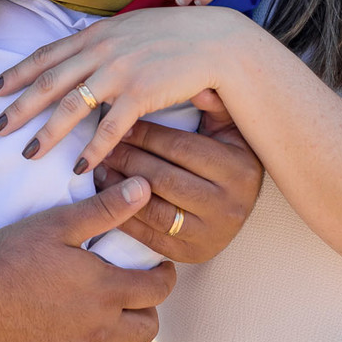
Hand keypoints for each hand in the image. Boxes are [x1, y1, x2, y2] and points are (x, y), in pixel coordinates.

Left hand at [0, 4, 254, 175]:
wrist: (215, 40)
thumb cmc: (176, 35)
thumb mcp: (131, 28)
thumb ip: (103, 41)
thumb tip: (80, 52)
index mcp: (96, 34)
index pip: (46, 55)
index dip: (17, 73)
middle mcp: (101, 49)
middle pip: (48, 82)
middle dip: (18, 107)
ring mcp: (120, 70)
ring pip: (71, 106)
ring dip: (47, 132)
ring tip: (29, 154)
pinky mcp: (141, 92)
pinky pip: (109, 127)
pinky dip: (91, 149)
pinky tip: (79, 167)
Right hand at [0, 175, 175, 341]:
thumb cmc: (11, 256)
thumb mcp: (59, 223)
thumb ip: (105, 209)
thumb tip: (144, 189)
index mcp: (106, 290)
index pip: (158, 289)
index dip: (165, 276)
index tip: (158, 268)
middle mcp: (101, 328)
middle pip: (149, 326)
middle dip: (149, 307)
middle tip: (135, 292)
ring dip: (132, 337)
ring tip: (119, 319)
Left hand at [93, 115, 262, 263]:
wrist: (235, 205)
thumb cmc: (226, 153)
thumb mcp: (226, 125)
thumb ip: (212, 102)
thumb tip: (196, 87)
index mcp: (241, 170)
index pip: (181, 148)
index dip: (146, 135)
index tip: (120, 123)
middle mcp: (231, 206)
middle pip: (164, 179)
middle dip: (128, 160)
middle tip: (102, 146)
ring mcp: (213, 235)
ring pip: (154, 210)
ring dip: (119, 189)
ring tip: (100, 168)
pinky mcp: (193, 255)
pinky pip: (150, 236)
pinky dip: (123, 216)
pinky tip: (107, 195)